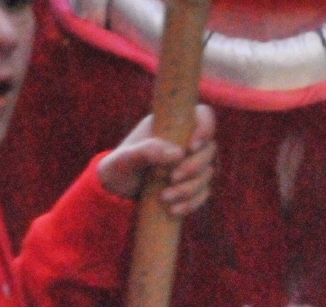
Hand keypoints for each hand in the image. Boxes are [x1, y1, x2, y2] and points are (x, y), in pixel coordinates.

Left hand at [96, 106, 216, 217]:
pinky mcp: (190, 185)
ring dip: (190, 188)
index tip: (192, 147)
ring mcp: (190, 164)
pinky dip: (192, 203)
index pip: (203, 115)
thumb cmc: (118, 167)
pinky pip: (203, 193)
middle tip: (173, 178)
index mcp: (172, 125)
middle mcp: (185, 142)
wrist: (115, 191)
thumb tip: (177, 153)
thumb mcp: (124, 159)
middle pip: (210, 149)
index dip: (206, 128)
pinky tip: (174, 210)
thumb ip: (146, 151)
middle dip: (194, 166)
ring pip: (208, 173)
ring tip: (165, 197)